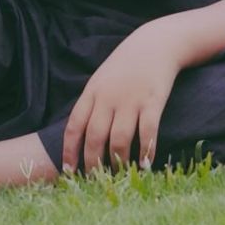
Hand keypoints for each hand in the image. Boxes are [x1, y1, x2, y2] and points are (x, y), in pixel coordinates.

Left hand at [61, 23, 181, 174]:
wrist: (155, 43)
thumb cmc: (127, 64)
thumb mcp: (101, 78)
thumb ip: (92, 103)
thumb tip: (81, 136)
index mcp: (92, 92)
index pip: (74, 126)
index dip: (69, 151)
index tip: (69, 171)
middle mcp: (108, 97)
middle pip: (95, 137)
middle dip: (94, 163)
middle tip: (97, 180)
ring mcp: (131, 99)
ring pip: (119, 139)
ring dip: (119, 162)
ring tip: (120, 175)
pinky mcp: (153, 101)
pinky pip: (147, 132)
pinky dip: (146, 151)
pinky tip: (146, 164)